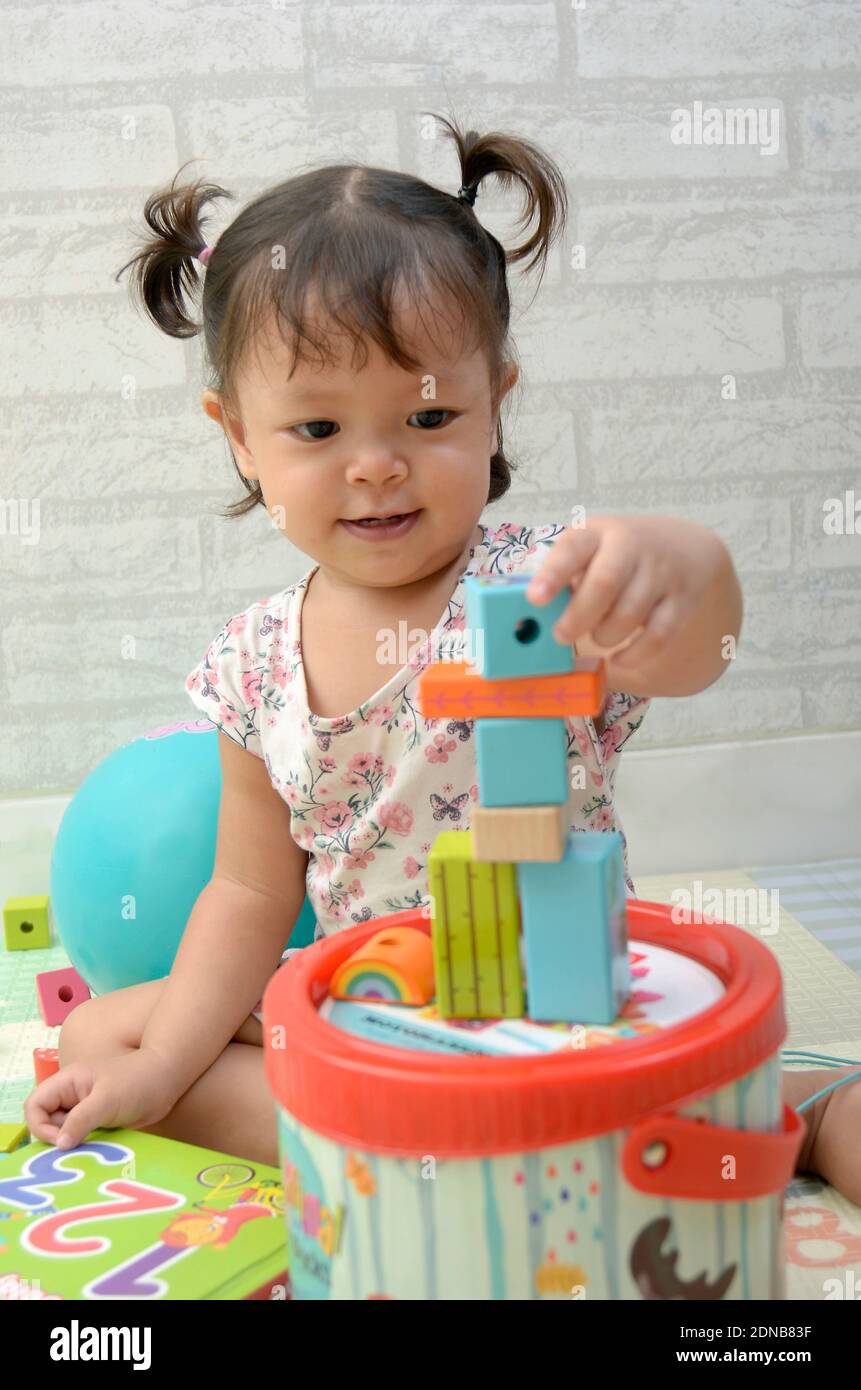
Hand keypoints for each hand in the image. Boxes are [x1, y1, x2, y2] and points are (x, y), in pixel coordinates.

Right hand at [24, 1048, 177, 1150]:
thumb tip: (59, 1144)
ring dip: (72, 1145)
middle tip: (77, 1147)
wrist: (167, 1082)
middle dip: (56, 1138)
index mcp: (68, 1082)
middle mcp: (72, 1095)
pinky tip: (97, 1152)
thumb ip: (81, 1120)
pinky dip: (85, 1147)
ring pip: (64, 1133)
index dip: (39, 1125)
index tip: (60, 1140)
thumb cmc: (138, 1082)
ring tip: (90, 1150)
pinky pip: (81, 1138)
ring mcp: (84, 1109)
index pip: (35, 1105)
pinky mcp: (97, 1121)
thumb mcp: (107, 1100)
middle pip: (46, 1122)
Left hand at [525, 515, 728, 675]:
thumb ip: (564, 577)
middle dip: (579, 616)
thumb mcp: (590, 551)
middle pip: (604, 582)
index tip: (534, 599)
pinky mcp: (681, 599)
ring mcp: (660, 571)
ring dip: (606, 635)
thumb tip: (532, 616)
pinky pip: (660, 633)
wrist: (682, 547)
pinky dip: (636, 653)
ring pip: (631, 612)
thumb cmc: (616, 557)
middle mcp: (631, 546)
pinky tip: (619, 659)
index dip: (553, 575)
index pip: (573, 548)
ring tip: (597, 637)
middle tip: (561, 636)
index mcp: (597, 533)